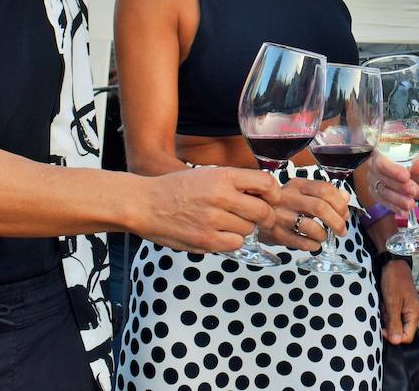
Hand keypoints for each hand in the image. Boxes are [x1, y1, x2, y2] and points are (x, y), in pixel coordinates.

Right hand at [134, 167, 279, 253]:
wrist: (145, 204)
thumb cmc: (176, 188)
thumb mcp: (207, 174)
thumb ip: (234, 182)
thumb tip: (264, 192)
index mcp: (222, 176)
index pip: (265, 183)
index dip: (274, 193)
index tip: (272, 198)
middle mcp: (220, 196)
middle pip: (262, 211)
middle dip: (265, 216)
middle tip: (259, 218)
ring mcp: (213, 220)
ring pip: (248, 229)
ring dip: (243, 228)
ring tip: (226, 222)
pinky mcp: (206, 240)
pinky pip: (235, 244)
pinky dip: (231, 241)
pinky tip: (219, 234)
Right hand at [259, 177, 348, 252]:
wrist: (256, 213)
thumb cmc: (286, 203)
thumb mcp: (304, 193)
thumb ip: (326, 194)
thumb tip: (346, 198)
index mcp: (298, 184)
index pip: (325, 189)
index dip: (340, 203)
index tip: (345, 214)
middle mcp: (287, 197)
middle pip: (319, 207)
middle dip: (336, 222)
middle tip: (342, 231)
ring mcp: (279, 215)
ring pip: (310, 226)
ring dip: (323, 234)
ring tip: (324, 237)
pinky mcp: (274, 233)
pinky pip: (299, 242)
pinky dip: (312, 245)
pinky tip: (314, 244)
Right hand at [368, 150, 418, 213]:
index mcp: (382, 152)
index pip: (382, 162)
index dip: (392, 170)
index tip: (406, 177)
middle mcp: (374, 165)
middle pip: (381, 178)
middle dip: (399, 186)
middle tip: (414, 190)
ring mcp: (374, 180)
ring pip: (383, 192)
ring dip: (398, 199)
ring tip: (412, 204)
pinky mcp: (376, 194)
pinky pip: (384, 202)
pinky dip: (395, 208)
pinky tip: (405, 213)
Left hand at [380, 259, 418, 344]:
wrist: (392, 262)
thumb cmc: (394, 279)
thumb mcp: (392, 302)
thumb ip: (394, 323)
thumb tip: (396, 341)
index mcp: (414, 314)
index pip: (407, 337)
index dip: (394, 337)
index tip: (383, 328)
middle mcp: (412, 313)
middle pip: (400, 330)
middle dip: (389, 324)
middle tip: (383, 312)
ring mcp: (406, 308)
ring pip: (394, 322)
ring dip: (386, 317)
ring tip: (383, 304)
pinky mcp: (399, 304)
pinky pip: (392, 314)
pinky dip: (386, 310)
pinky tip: (383, 302)